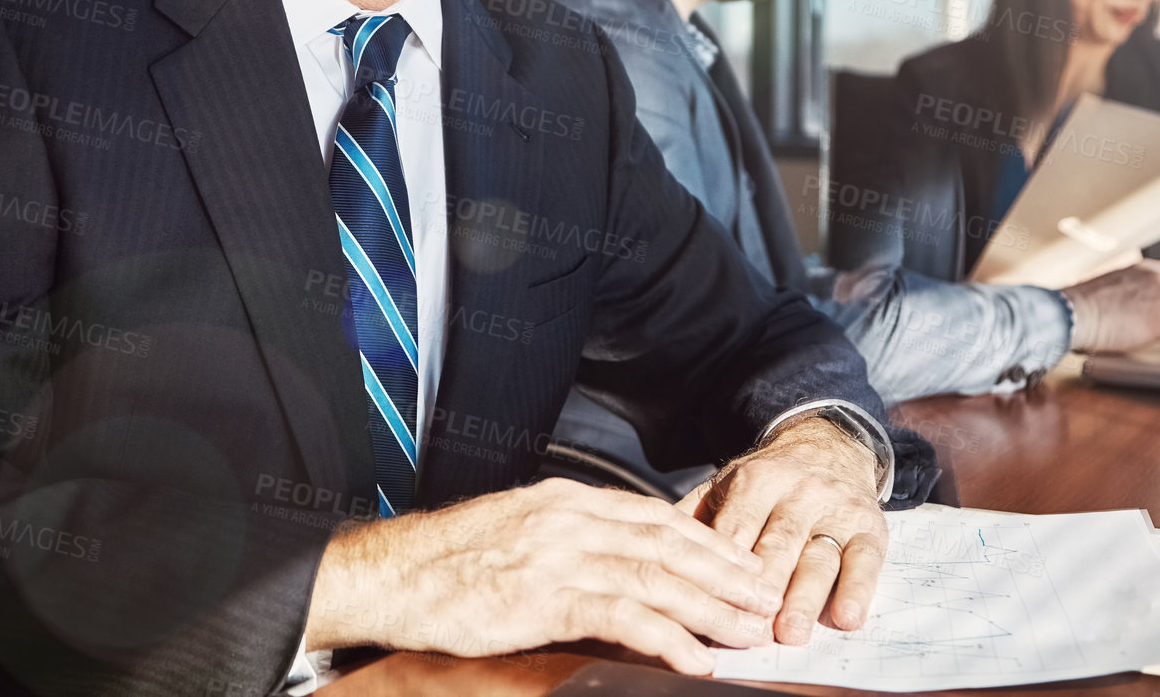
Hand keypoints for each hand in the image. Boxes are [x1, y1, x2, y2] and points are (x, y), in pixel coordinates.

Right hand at [304, 478, 782, 675]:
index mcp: (564, 501)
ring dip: (711, 608)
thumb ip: (566, 541)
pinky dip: (667, 636)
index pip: (654, 517)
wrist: (392, 573)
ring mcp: (559, 555)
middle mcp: (569, 520)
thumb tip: (613, 564)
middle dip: (725, 574)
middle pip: (668, 544)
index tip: (742, 563)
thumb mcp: (515, 534)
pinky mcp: (545, 596)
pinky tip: (694, 657)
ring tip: (747, 631)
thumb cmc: (445, 562)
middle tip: (766, 599)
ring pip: (656, 577)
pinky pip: (622, 615)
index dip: (706, 542)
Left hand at [676, 416, 886, 646]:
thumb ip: (698, 514)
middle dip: (764, 586)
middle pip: (779, 544)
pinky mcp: (870, 527)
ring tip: (791, 633)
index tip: (707, 598)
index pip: (736, 526)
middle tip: (750, 625)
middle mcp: (799, 491)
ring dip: (805, 597)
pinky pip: (866, 561)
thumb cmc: (771, 479)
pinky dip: (858, 591)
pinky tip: (847, 619)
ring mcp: (837, 509)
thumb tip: (653, 546)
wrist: (830, 444)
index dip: (721, 564)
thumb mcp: (732, 483)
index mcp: (757, 479)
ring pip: (819, 557)